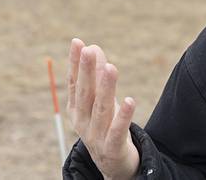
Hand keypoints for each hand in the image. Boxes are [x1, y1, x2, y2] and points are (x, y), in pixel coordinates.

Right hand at [67, 39, 139, 179]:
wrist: (112, 164)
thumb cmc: (105, 125)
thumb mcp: (100, 100)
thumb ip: (96, 76)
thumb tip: (94, 47)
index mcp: (76, 109)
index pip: (74, 83)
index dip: (75, 63)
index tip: (78, 42)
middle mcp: (82, 122)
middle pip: (85, 94)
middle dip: (86, 71)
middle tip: (89, 50)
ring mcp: (96, 136)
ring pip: (101, 109)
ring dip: (106, 88)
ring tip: (111, 67)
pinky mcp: (112, 148)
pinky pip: (118, 130)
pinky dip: (123, 116)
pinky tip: (131, 100)